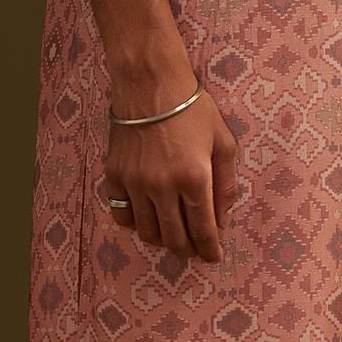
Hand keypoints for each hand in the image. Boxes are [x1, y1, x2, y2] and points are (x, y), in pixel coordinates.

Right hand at [105, 89, 237, 261]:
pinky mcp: (114, 175)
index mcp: (194, 177)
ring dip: (163, 240)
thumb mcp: (223, 142)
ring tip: (173, 235)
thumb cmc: (192, 108)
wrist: (150, 84)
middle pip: (174, 238)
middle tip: (196, 249)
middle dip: (188, 249)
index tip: (214, 257)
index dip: (210, 249)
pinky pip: (122, 214)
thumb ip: (226, 183)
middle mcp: (162, 186)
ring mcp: (135, 183)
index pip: (203, 229)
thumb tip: (222, 219)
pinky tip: (147, 218)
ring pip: (147, 232)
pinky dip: (135, 223)